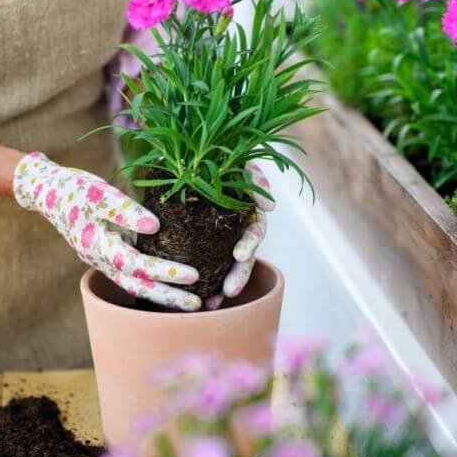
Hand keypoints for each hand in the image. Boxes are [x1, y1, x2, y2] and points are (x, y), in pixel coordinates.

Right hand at [14, 152, 201, 310]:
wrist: (49, 193)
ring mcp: (104, 261)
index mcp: (98, 246)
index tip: (192, 275)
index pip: (136, 265)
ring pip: (135, 286)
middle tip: (199, 304)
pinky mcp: (109, 255)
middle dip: (168, 297)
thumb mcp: (99, 193)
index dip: (164, 272)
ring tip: (192, 303)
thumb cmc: (75, 189)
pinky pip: (133, 275)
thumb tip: (156, 226)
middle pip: (137, 287)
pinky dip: (152, 283)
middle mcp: (101, 260)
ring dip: (162, 296)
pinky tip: (173, 286)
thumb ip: (125, 210)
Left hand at [206, 161, 274, 309]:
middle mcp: (236, 225)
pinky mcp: (201, 240)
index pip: (254, 230)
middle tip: (229, 290)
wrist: (186, 151)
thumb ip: (254, 176)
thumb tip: (270, 209)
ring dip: (223, 284)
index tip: (239, 254)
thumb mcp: (236, 159)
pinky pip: (206, 264)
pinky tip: (198, 298)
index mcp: (246, 208)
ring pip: (226, 265)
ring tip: (214, 304)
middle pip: (243, 256)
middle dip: (238, 274)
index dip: (249, 243)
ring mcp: (220, 235)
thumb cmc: (214, 152)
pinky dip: (205, 282)